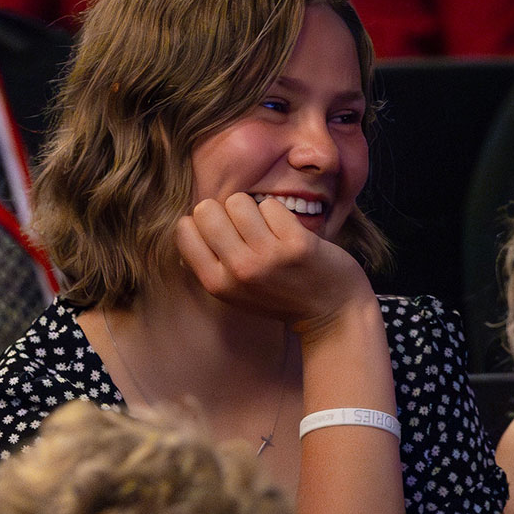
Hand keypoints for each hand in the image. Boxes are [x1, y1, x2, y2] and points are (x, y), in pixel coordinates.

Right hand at [175, 193, 371, 338]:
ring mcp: (268, 257)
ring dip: (253, 209)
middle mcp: (238, 270)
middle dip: (224, 211)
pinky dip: (278, 213)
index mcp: (216, 284)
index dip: (201, 224)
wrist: (331, 312)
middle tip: (245, 228)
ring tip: (267, 230)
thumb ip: (210, 264)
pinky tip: (287, 231)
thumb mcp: (235, 292)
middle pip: (207, 209)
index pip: (183, 230)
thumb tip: (187, 226)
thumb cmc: (279, 296)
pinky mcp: (297, 243)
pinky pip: (271, 205)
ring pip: (238, 201)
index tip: (222, 234)